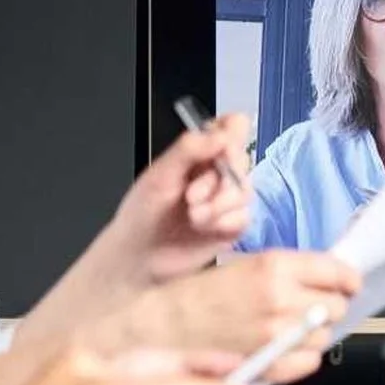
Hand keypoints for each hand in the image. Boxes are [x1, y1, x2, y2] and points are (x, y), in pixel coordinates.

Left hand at [110, 114, 255, 283]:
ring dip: (218, 204)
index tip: (219, 151)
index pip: (233, 126)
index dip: (232, 135)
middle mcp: (218, 172)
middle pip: (242, 159)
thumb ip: (189, 150)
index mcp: (201, 151)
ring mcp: (228, 198)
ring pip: (245, 189)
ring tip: (193, 216)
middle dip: (217, 180)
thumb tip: (221, 134)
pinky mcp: (233, 224)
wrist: (139, 259)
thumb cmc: (142, 213)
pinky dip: (223, 222)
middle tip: (190, 196)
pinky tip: (203, 228)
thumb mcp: (159, 176)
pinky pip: (244, 216)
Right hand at [125, 252, 359, 384]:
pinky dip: (303, 358)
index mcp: (275, 266)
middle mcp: (280, 298)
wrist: (167, 326)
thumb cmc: (202, 295)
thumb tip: (332, 279)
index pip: (338, 272)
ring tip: (289, 328)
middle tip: (310, 306)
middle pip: (337, 306)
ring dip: (314, 333)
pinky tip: (284, 348)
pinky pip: (309, 362)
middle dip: (328, 306)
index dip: (347, 279)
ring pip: (325, 336)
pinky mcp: (269, 363)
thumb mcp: (248, 265)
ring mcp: (276, 334)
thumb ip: (291, 272)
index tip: (346, 284)